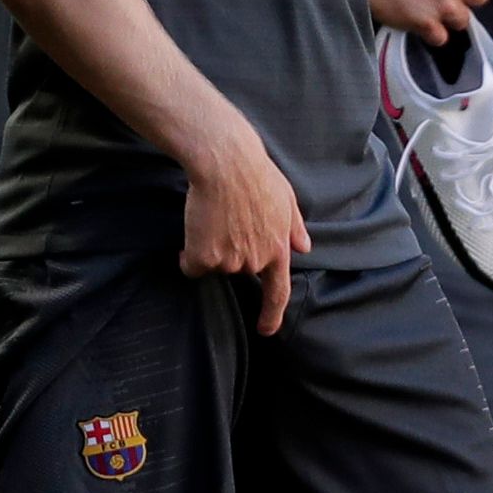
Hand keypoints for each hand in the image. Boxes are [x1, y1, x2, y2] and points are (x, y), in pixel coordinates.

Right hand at [179, 118, 307, 334]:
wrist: (225, 162)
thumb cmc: (256, 173)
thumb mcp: (287, 198)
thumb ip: (294, 227)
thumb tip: (304, 247)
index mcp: (278, 249)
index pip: (278, 292)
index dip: (272, 314)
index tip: (266, 330)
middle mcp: (256, 260)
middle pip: (238, 270)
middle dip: (231, 252)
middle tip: (226, 221)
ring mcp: (230, 261)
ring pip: (213, 266)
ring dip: (209, 250)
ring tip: (212, 217)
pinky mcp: (204, 256)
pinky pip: (191, 265)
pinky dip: (188, 254)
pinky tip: (194, 229)